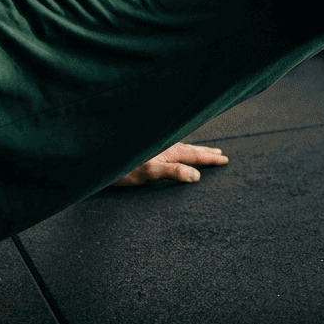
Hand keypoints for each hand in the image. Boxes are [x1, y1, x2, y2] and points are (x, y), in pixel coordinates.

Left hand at [110, 142, 228, 186]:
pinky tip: (174, 152)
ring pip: (180, 148)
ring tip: (203, 151)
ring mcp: (155, 147)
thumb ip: (173, 172)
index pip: (194, 155)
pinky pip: (171, 149)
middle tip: (220, 154)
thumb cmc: (122, 169)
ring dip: (193, 150)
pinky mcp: (147, 151)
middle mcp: (163, 147)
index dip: (209, 158)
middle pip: (189, 149)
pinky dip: (180, 151)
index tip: (224, 160)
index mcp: (167, 152)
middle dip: (205, 152)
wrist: (99, 161)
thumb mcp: (149, 173)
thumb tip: (196, 176)